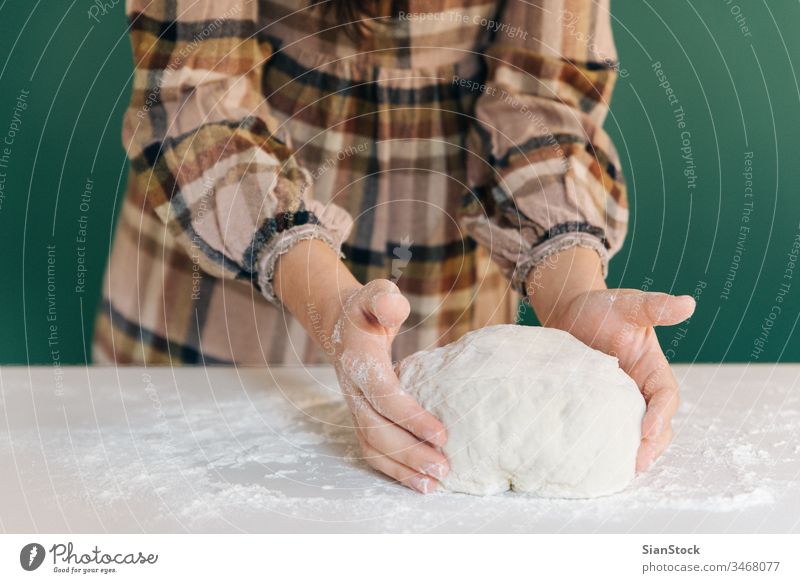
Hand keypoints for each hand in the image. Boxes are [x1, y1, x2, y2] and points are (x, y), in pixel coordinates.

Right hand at [330, 279, 448, 492]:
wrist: (339, 325)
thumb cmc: (366, 310)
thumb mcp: (374, 293)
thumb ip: (384, 299)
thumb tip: (396, 310)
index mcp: (358, 359)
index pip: (383, 394)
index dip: (411, 417)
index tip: (443, 434)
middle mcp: (352, 388)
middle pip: (377, 429)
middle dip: (410, 452)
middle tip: (444, 467)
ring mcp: (354, 406)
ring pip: (371, 445)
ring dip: (401, 469)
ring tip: (434, 484)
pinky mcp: (361, 417)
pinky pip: (372, 449)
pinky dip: (393, 469)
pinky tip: (419, 481)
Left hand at [546, 289, 695, 470]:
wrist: (569, 313)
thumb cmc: (602, 308)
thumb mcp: (629, 304)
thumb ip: (655, 306)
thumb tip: (688, 304)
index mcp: (654, 369)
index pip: (666, 397)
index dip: (660, 415)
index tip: (647, 430)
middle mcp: (641, 390)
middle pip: (656, 425)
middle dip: (651, 445)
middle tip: (637, 463)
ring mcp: (619, 401)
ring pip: (633, 432)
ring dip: (632, 451)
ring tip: (621, 470)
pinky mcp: (597, 407)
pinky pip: (607, 429)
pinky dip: (607, 444)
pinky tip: (596, 458)